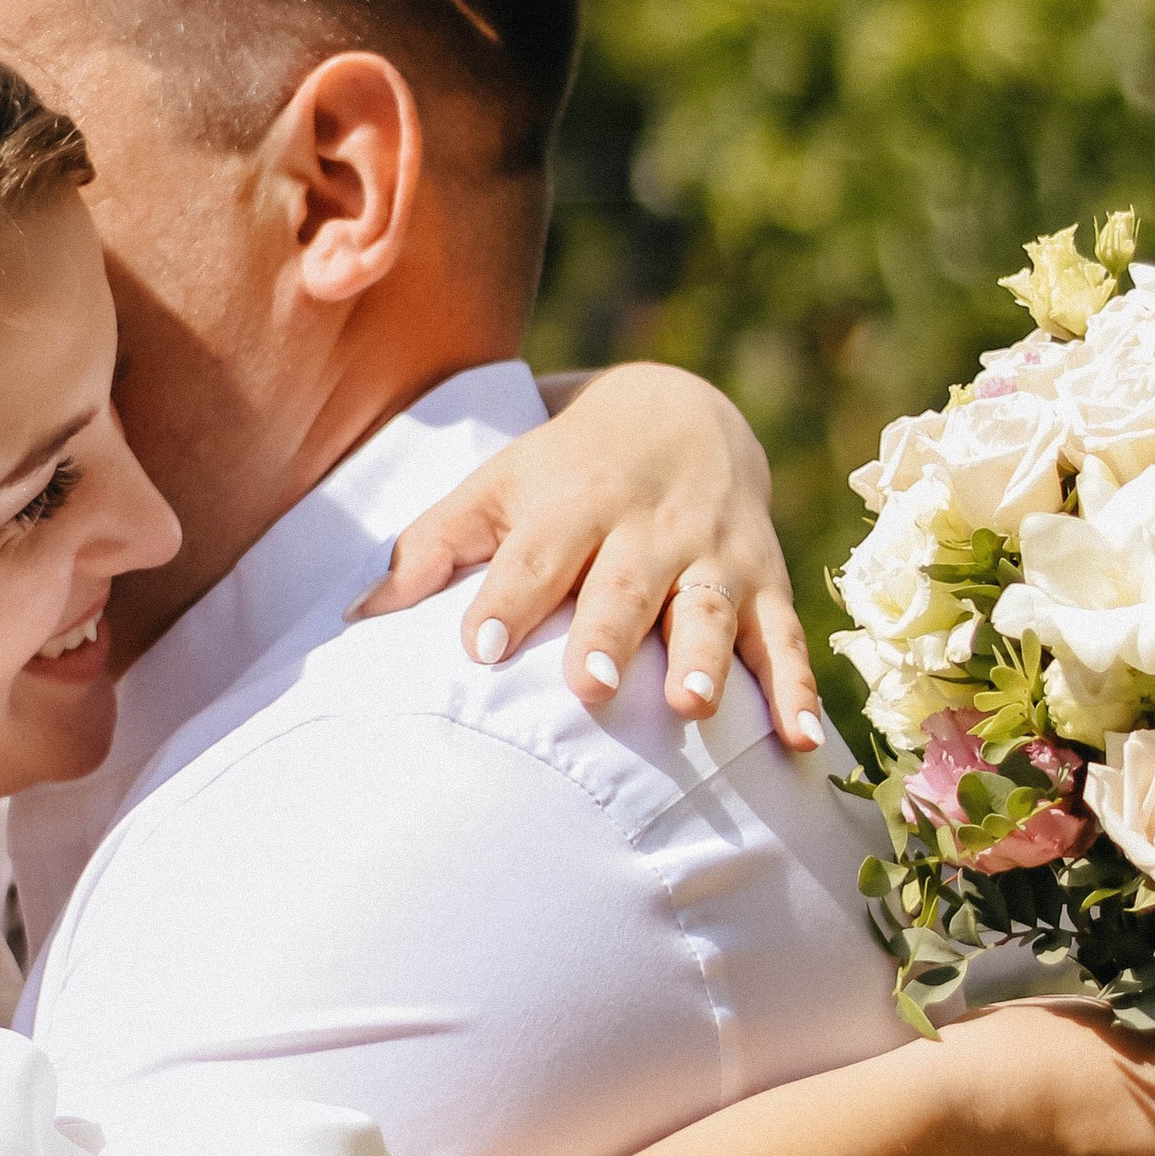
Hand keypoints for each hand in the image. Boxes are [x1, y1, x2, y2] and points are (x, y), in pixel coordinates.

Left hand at [349, 362, 823, 747]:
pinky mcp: (765, 580)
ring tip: (692, 706)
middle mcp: (651, 526)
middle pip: (629, 583)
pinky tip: (799, 745)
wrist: (686, 410)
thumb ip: (436, 544)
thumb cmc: (570, 468)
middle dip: (612, 632)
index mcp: (577, 500)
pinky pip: (785, 639)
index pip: (538, 552)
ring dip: (706, 658)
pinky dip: (797, 691)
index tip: (477, 648)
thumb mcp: (502, 483)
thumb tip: (355, 615)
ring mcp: (715, 554)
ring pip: (713, 609)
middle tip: (591, 687)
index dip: (509, 598)